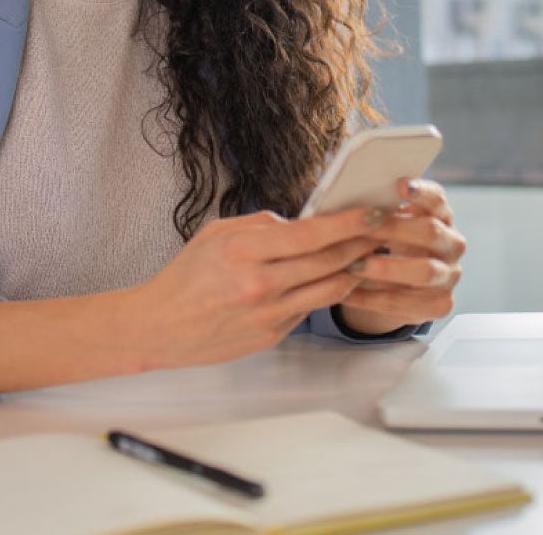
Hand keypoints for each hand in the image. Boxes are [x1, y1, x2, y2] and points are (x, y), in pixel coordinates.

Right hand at [127, 206, 384, 369]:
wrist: (163, 326)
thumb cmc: (185, 275)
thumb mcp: (215, 233)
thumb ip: (259, 224)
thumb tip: (298, 222)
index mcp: (243, 251)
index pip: (310, 234)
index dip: (348, 222)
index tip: (373, 212)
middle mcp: (260, 284)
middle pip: (328, 261)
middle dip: (362, 243)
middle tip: (383, 230)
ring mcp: (269, 314)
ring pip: (329, 289)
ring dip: (355, 270)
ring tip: (369, 254)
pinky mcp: (272, 335)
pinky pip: (310, 308)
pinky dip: (327, 291)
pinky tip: (336, 279)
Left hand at [337, 178, 465, 334]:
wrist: (395, 283)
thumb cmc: (384, 240)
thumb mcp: (383, 222)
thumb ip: (375, 209)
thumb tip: (346, 195)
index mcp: (440, 216)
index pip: (437, 199)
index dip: (421, 192)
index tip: (400, 184)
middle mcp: (451, 244)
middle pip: (430, 232)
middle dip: (394, 229)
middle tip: (362, 228)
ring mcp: (449, 275)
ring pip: (424, 271)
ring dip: (386, 268)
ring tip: (354, 266)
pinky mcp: (440, 304)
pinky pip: (408, 303)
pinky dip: (374, 298)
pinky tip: (347, 293)